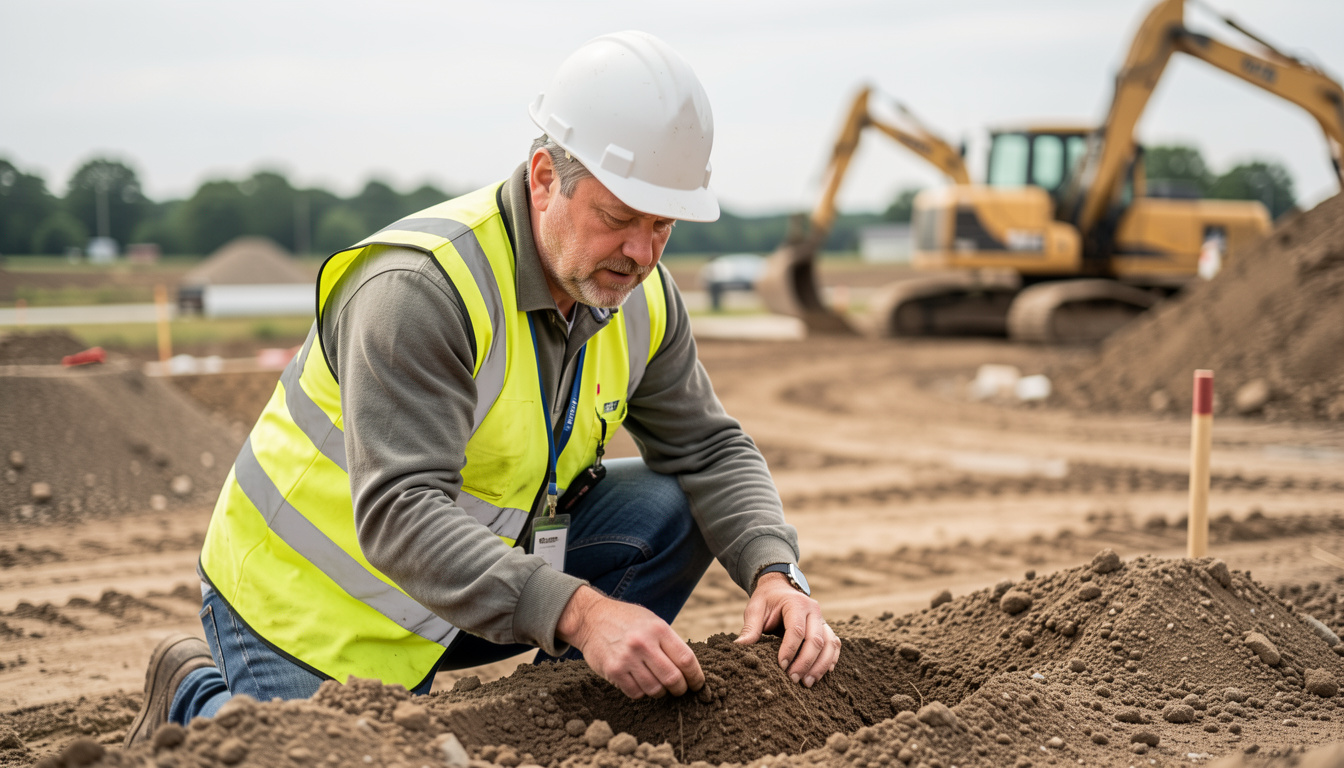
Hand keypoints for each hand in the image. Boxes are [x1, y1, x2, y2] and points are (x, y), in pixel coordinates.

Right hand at [557, 586, 704, 698]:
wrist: (590, 618)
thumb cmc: (627, 620)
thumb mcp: (652, 621)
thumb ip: (669, 642)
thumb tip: (689, 669)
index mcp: (658, 629)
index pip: (686, 659)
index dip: (696, 677)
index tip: (697, 684)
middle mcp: (643, 643)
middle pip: (673, 678)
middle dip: (680, 689)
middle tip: (679, 689)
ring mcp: (627, 658)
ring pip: (655, 689)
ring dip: (660, 692)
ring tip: (658, 685)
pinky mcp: (613, 671)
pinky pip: (636, 693)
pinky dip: (642, 692)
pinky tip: (640, 682)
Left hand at [735, 571, 839, 687]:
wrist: (780, 589)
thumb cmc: (766, 601)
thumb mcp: (755, 610)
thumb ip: (750, 628)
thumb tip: (739, 647)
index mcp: (796, 603)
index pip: (797, 630)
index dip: (789, 650)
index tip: (781, 666)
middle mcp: (814, 610)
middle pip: (816, 640)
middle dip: (805, 662)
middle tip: (793, 679)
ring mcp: (823, 620)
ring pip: (829, 644)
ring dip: (820, 666)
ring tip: (807, 683)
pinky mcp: (826, 629)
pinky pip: (834, 645)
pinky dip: (830, 660)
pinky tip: (822, 674)